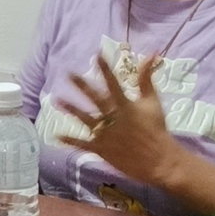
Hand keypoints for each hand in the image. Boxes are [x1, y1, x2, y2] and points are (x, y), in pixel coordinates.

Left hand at [56, 49, 186, 190]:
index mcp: (126, 106)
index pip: (113, 83)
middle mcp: (113, 118)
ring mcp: (105, 134)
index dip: (105, 68)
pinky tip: (56, 135)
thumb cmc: (157, 130)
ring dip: (70, 109)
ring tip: (56, 99)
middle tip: (69, 73)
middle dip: (81, 85)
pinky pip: (82, 144)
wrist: (158, 160)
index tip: (97, 55)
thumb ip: (147, 79)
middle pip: (95, 98)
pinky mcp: (101, 149)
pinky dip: (70, 140)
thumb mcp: (153, 102)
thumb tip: (151, 54)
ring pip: (85, 119)